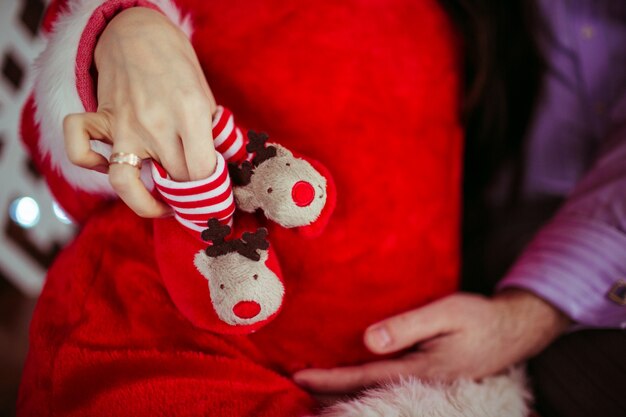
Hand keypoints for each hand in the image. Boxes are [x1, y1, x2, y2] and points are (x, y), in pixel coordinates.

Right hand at [63, 7, 217, 216]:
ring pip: (126, 182)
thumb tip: (219, 170)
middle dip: (189, 194)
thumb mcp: (206, 96)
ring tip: (161, 208)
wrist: (137, 31)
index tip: (215, 190)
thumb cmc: (178, 65)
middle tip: (196, 196)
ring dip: (146, 203)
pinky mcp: (99, 118)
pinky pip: (81, 152)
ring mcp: (123, 123)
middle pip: (174, 180)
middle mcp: (156, 122)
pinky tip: (111, 167)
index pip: (202, 171)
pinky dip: (91, 165)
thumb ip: (211, 134)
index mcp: (190, 112)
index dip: (212, 188)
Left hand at [293, 290, 569, 392]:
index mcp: (421, 370)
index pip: (364, 378)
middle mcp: (420, 383)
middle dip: (330, 392)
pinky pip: (389, 386)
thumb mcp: (446, 313)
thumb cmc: (479, 318)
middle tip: (296, 387)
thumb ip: (408, 327)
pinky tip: (354, 381)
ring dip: (345, 391)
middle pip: (365, 392)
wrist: (514, 331)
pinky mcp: (430, 378)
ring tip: (315, 389)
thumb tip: (369, 340)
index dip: (329, 379)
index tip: (299, 377)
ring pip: (376, 392)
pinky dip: (365, 385)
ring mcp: (426, 384)